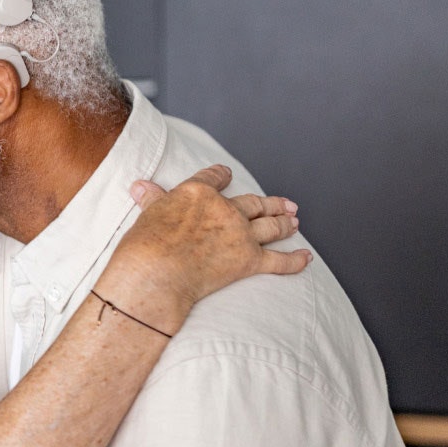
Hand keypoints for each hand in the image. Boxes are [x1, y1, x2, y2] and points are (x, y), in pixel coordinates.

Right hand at [94, 165, 310, 334]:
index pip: (215, 178)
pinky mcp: (249, 261)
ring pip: (270, 225)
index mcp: (198, 193)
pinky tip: (306, 258)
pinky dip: (294, 260)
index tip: (227, 174)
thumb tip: (140, 186)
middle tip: (286, 204)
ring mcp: (241, 235)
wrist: (157, 272)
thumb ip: (152, 200)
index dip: (222, 175)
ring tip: (294, 220)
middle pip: (253, 202)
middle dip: (271, 203)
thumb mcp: (147, 215)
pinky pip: (278, 261)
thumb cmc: (145, 244)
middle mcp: (225, 209)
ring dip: (284, 222)